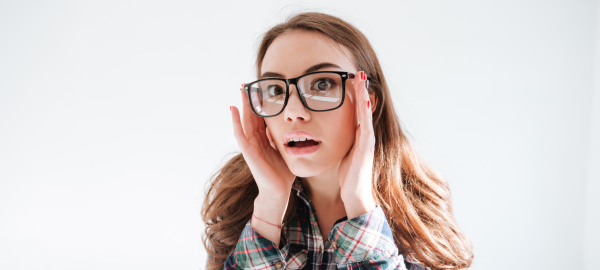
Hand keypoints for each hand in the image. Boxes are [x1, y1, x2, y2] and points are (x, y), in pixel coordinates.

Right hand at [230, 85, 295, 202]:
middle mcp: (255, 140)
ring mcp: (250, 145)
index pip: (260, 117)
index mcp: (264, 138)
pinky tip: (233, 109)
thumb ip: (285, 136)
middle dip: (249, 100)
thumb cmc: (283, 172)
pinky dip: (235, 122)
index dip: (259, 104)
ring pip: (244, 121)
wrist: (279, 190)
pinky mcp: (248, 152)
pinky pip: (240, 134)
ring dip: (242, 105)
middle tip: (246, 84)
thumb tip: (290, 122)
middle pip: (251, 116)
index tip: (259, 89)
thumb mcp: (286, 149)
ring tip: (240, 91)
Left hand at [337, 71, 376, 218]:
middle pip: (364, 107)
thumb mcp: (340, 152)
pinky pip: (365, 127)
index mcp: (357, 135)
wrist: (354, 193)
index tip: (351, 78)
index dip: (355, 94)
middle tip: (359, 72)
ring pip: (366, 113)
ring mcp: (367, 141)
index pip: (356, 110)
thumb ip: (337, 140)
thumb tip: (325, 131)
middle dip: (362, 89)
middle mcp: (365, 135)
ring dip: (364, 95)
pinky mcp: (366, 148)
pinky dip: (365, 113)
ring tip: (362, 79)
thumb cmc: (346, 175)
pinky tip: (363, 102)